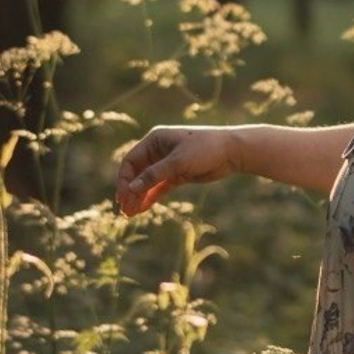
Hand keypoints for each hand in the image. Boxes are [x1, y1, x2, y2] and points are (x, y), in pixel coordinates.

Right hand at [115, 125, 240, 215]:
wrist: (231, 151)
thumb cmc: (204, 149)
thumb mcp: (178, 162)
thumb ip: (154, 175)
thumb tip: (130, 189)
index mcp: (155, 140)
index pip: (131, 160)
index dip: (124, 179)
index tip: (123, 197)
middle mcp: (158, 150)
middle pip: (137, 172)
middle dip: (130, 190)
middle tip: (125, 210)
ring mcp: (167, 163)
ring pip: (147, 182)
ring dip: (138, 196)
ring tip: (131, 214)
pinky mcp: (176, 174)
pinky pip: (158, 187)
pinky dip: (150, 197)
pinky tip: (142, 209)